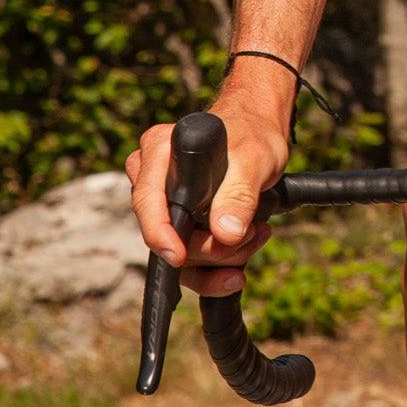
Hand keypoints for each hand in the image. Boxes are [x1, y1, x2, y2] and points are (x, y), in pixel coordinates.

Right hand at [126, 88, 289, 295]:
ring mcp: (163, 207)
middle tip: (253, 233)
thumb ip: (239, 194)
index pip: (147, 200)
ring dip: (221, 259)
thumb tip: (225, 233)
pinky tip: (241, 262)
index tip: (178, 256)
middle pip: (167, 233)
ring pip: (180, 255)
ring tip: (257, 234)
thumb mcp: (254, 159)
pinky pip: (189, 262)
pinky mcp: (178, 226)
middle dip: (211, 247)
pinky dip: (216, 269)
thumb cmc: (253, 136)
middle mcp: (152, 180)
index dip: (159, 232)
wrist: (259, 138)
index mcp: (159, 152)